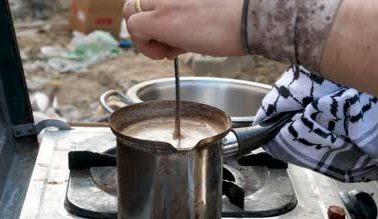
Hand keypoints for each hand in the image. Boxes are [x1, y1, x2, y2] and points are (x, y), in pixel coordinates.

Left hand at [123, 0, 244, 59]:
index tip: (176, 34)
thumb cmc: (235, 18)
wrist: (248, 20)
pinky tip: (166, 54)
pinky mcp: (159, 19)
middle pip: (136, 2)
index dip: (157, 17)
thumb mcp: (204, 10)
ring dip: (145, 34)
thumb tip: (175, 39)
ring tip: (168, 49)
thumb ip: (184, 17)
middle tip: (167, 42)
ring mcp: (160, 1)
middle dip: (147, 24)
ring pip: (130, 13)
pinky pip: (134, 30)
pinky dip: (145, 47)